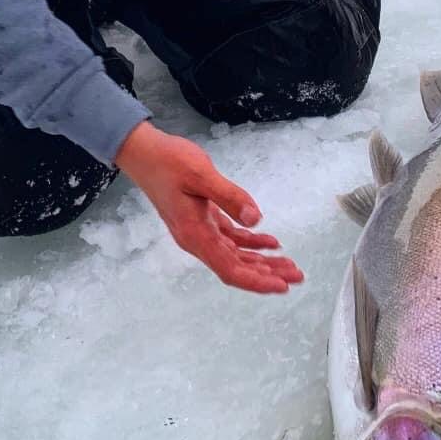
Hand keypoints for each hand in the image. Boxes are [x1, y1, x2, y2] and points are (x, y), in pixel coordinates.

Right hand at [115, 121, 303, 293]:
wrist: (144, 153)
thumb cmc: (168, 161)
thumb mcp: (201, 174)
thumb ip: (230, 197)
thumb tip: (256, 220)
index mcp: (195, 234)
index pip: (230, 269)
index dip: (257, 281)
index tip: (281, 286)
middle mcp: (197, 240)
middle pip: (236, 267)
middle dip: (267, 274)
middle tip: (297, 275)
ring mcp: (199, 232)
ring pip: (236, 255)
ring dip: (263, 261)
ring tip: (289, 264)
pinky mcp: (203, 221)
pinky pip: (231, 240)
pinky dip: (251, 244)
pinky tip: (271, 243)